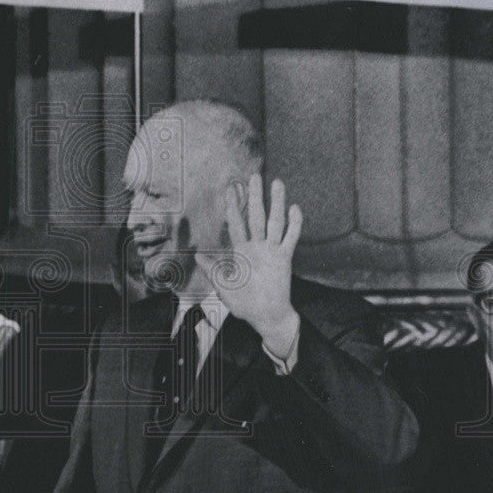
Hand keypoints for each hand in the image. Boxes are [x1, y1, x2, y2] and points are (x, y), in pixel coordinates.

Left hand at [195, 175, 302, 354]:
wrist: (266, 317)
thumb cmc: (244, 304)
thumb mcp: (223, 287)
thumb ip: (213, 270)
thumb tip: (198, 254)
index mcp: (242, 252)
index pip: (236, 224)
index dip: (233, 207)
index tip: (231, 189)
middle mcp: (257, 247)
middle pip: (256, 216)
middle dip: (255, 196)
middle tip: (254, 176)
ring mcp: (272, 251)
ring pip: (274, 222)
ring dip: (276, 203)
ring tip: (277, 183)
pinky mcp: (284, 259)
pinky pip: (290, 238)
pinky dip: (294, 224)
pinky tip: (295, 208)